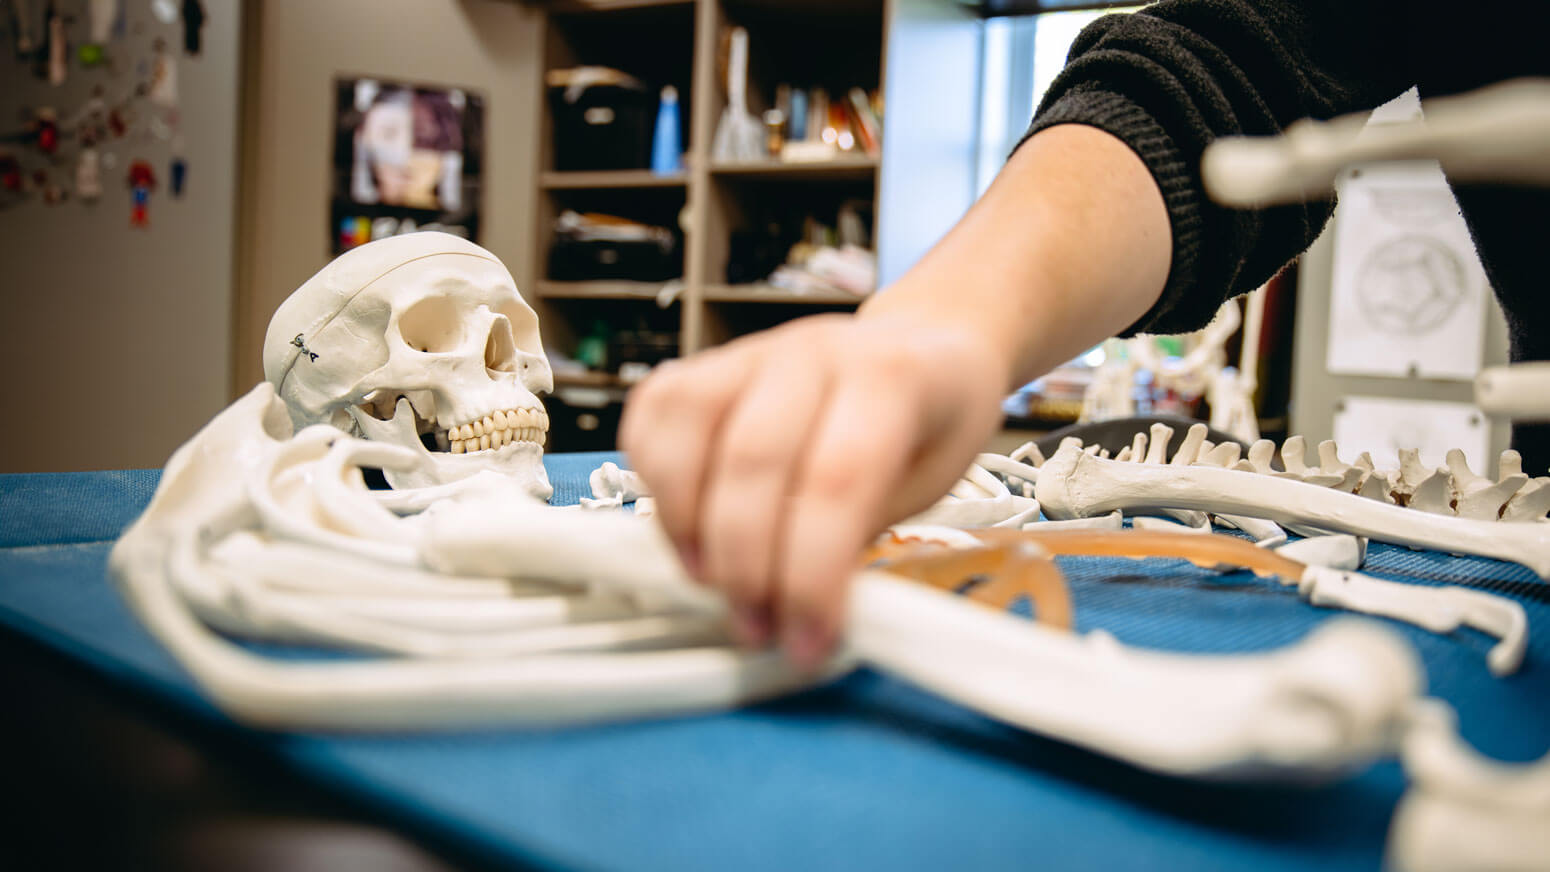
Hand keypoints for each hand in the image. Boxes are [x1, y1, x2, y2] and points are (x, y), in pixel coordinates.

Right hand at [619, 313, 1009, 668]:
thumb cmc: (926, 426)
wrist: (922, 351)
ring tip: (711, 581)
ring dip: (686, 521)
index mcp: (890, 376)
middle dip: (747, 564)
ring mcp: (753, 351)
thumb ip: (859, 537)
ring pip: (687, 424)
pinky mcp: (706, 363)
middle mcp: (814, 351)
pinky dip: (652, 475)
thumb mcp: (927, 487)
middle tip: (758, 626)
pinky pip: (654, 411)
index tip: (808, 641)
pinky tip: (683, 524)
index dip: (813, 575)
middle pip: (755, 458)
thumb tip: (802, 613)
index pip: (838, 480)